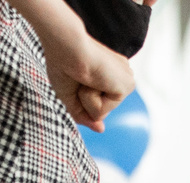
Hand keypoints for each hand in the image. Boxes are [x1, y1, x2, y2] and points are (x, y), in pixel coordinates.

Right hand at [29, 3, 133, 127]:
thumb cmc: (63, 64)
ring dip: (86, 98)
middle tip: (80, 77)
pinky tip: (92, 79)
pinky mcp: (127, 86)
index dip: (81, 97)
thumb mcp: (71, 96)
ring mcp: (126, 80)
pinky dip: (90, 99)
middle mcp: (122, 76)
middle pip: (100, 112)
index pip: (97, 105)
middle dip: (84, 100)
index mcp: (111, 74)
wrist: (65, 46)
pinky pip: (101, 112)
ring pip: (101, 113)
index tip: (77, 75)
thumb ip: (85, 115)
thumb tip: (101, 129)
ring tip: (85, 77)